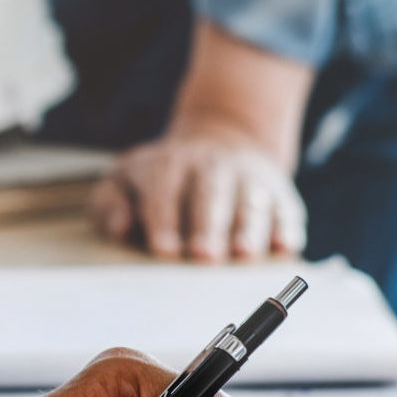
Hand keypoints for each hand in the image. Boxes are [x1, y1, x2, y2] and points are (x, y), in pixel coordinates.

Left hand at [91, 120, 306, 261]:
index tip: (164, 249)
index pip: (165, 188)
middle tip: (204, 256)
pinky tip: (284, 247)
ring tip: (244, 254)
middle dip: (208, 225)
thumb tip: (121, 226)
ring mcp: (249, 178)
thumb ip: (110, 204)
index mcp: (170, 163)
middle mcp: (213, 166)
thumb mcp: (125, 180)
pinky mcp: (279, 194)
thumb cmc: (161, 179)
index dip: (164, 218)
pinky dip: (286, 227)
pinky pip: (286, 209)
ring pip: (251, 200)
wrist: (220, 140)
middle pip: (211, 192)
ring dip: (249, 227)